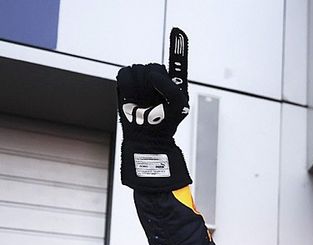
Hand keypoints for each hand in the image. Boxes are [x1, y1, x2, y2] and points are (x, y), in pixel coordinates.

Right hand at [117, 28, 191, 189]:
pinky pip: (125, 74)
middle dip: (154, 83)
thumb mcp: (178, 105)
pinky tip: (133, 98)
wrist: (148, 136)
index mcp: (173, 83)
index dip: (178, 46)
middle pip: (153, 66)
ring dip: (141, 87)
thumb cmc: (166, 122)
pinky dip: (129, 86)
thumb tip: (154, 75)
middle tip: (155, 100)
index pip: (176, 62)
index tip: (178, 31)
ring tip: (144, 102)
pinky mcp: (126, 83)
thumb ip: (171, 87)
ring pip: (138, 69)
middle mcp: (157, 78)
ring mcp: (141, 80)